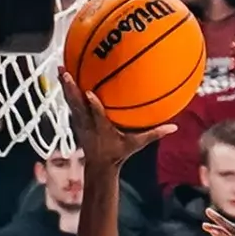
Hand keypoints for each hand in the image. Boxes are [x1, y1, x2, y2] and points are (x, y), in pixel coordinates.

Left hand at [60, 70, 175, 173]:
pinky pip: (70, 103)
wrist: (99, 166)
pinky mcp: (76, 121)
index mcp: (102, 128)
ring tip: (60, 69)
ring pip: (71, 102)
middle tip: (66, 73)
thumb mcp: (136, 145)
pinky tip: (64, 78)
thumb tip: (173, 127)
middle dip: (71, 90)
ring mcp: (80, 123)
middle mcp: (88, 124)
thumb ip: (153, 134)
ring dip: (65, 87)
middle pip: (78, 105)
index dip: (93, 105)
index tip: (89, 93)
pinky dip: (67, 91)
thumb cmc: (118, 153)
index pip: (97, 116)